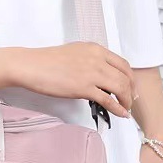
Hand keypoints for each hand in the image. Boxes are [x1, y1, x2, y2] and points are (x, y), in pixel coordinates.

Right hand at [12, 43, 135, 118]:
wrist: (31, 66)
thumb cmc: (46, 61)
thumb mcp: (75, 53)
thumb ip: (90, 60)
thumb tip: (98, 74)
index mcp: (95, 49)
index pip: (123, 64)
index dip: (130, 78)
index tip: (131, 87)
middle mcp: (97, 59)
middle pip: (125, 76)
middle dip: (131, 91)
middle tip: (130, 100)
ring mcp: (92, 73)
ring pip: (120, 87)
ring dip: (126, 101)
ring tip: (125, 109)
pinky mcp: (84, 87)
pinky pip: (108, 100)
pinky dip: (118, 108)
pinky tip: (120, 113)